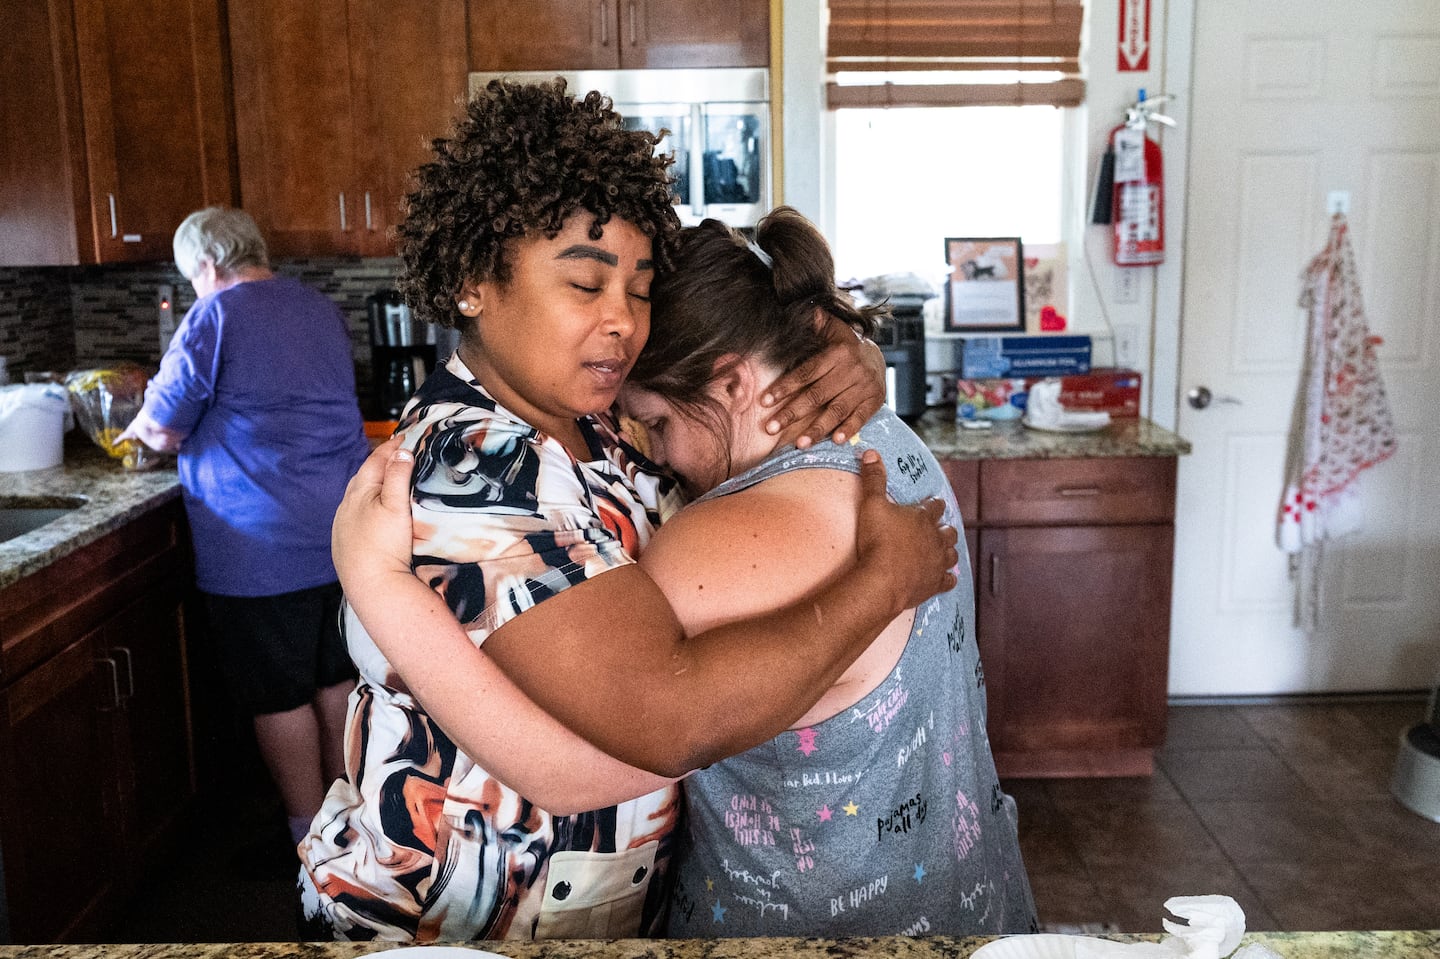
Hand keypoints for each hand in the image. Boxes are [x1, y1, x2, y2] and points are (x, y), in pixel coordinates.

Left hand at [332, 435, 416, 593]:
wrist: (373, 586)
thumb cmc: (385, 545)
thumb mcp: (397, 506)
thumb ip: (399, 476)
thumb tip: (402, 451)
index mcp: (359, 493)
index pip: (375, 461)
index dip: (390, 448)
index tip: (404, 437)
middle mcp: (346, 507)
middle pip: (363, 477)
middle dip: (379, 465)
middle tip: (397, 457)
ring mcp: (343, 527)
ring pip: (356, 499)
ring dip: (371, 488)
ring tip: (387, 484)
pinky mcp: (344, 545)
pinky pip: (354, 518)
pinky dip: (366, 509)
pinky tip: (374, 516)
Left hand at [760, 313, 885, 448]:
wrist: (877, 357)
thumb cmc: (844, 346)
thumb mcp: (832, 330)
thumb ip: (818, 323)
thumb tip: (806, 310)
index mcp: (836, 354)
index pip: (806, 372)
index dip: (785, 387)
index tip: (765, 401)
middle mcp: (850, 370)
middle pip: (817, 395)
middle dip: (793, 413)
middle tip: (771, 428)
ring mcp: (863, 387)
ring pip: (837, 410)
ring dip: (817, 428)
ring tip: (799, 444)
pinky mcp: (874, 401)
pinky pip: (860, 417)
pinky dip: (848, 429)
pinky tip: (834, 440)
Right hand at [853, 450, 957, 612]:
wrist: (883, 579)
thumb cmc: (877, 541)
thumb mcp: (871, 504)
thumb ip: (874, 479)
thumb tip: (871, 453)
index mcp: (922, 518)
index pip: (934, 506)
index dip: (934, 504)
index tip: (935, 502)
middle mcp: (935, 539)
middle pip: (947, 530)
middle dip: (945, 528)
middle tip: (941, 527)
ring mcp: (937, 562)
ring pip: (951, 554)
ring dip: (949, 551)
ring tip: (945, 550)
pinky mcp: (935, 583)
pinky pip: (948, 581)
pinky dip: (949, 579)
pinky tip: (948, 578)